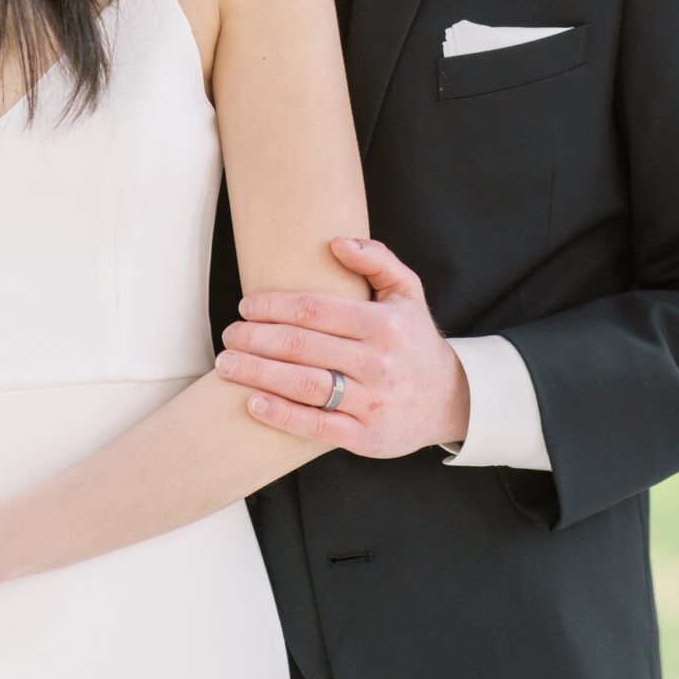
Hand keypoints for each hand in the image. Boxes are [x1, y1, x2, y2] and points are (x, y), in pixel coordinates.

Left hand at [214, 237, 470, 456]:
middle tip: (228, 336)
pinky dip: (281, 415)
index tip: (246, 307)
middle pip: (300, 346)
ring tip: (226, 365)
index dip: (272, 306)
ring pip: (303, 384)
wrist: (452, 399)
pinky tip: (252, 402)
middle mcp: (378, 363)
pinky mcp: (366, 436)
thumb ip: (376, 260)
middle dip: (254, 339)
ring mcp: (372, 402)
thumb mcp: (407, 293)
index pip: (313, 310)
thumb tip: (336, 242)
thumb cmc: (414, 340)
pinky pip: (316, 425)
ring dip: (257, 373)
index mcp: (383, 325)